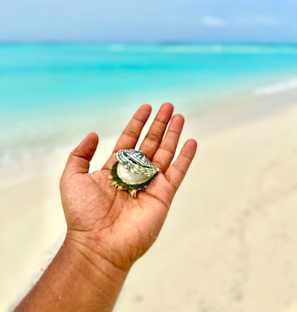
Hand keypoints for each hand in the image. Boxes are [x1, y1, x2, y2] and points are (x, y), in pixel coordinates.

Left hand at [60, 102, 196, 272]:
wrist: (98, 243)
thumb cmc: (82, 213)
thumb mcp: (72, 177)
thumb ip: (80, 154)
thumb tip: (94, 134)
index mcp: (114, 168)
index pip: (129, 139)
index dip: (138, 123)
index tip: (146, 107)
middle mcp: (134, 174)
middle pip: (150, 143)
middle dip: (159, 124)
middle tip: (168, 106)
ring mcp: (150, 184)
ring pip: (165, 153)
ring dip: (173, 134)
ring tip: (179, 116)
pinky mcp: (164, 195)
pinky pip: (177, 172)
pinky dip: (185, 157)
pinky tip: (190, 142)